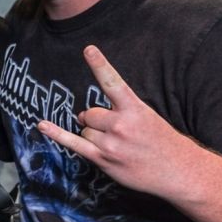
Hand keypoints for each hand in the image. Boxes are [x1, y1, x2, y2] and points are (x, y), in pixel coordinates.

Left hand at [36, 45, 197, 197]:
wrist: (179, 171)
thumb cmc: (162, 142)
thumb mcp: (147, 117)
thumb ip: (117, 112)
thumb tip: (83, 116)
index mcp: (135, 109)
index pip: (113, 82)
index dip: (100, 65)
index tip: (88, 49)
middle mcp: (121, 124)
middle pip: (90, 114)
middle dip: (97, 121)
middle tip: (118, 133)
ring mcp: (111, 143)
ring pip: (84, 130)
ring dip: (94, 136)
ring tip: (118, 146)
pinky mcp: (103, 159)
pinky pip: (73, 144)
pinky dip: (56, 134)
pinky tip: (42, 125)